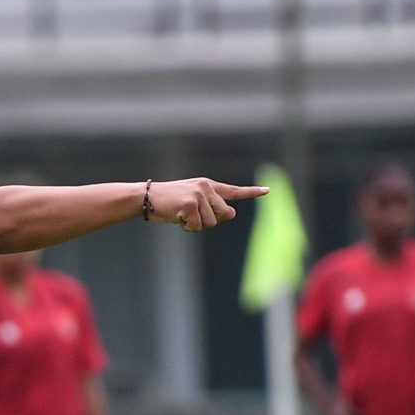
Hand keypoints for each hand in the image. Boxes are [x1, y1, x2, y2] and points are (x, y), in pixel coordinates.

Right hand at [145, 178, 268, 233]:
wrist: (147, 198)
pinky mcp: (190, 204)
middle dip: (209, 221)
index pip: (232, 191)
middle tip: (189, 216)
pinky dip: (187, 228)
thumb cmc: (169, 204)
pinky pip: (197, 227)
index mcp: (207, 186)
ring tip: (181, 215)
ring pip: (210, 223)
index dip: (251, 193)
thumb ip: (212, 208)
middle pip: (222, 215)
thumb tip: (232, 213)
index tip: (267, 191)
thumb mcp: (192, 204)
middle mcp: (206, 187)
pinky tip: (177, 218)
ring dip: (196, 226)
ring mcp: (199, 195)